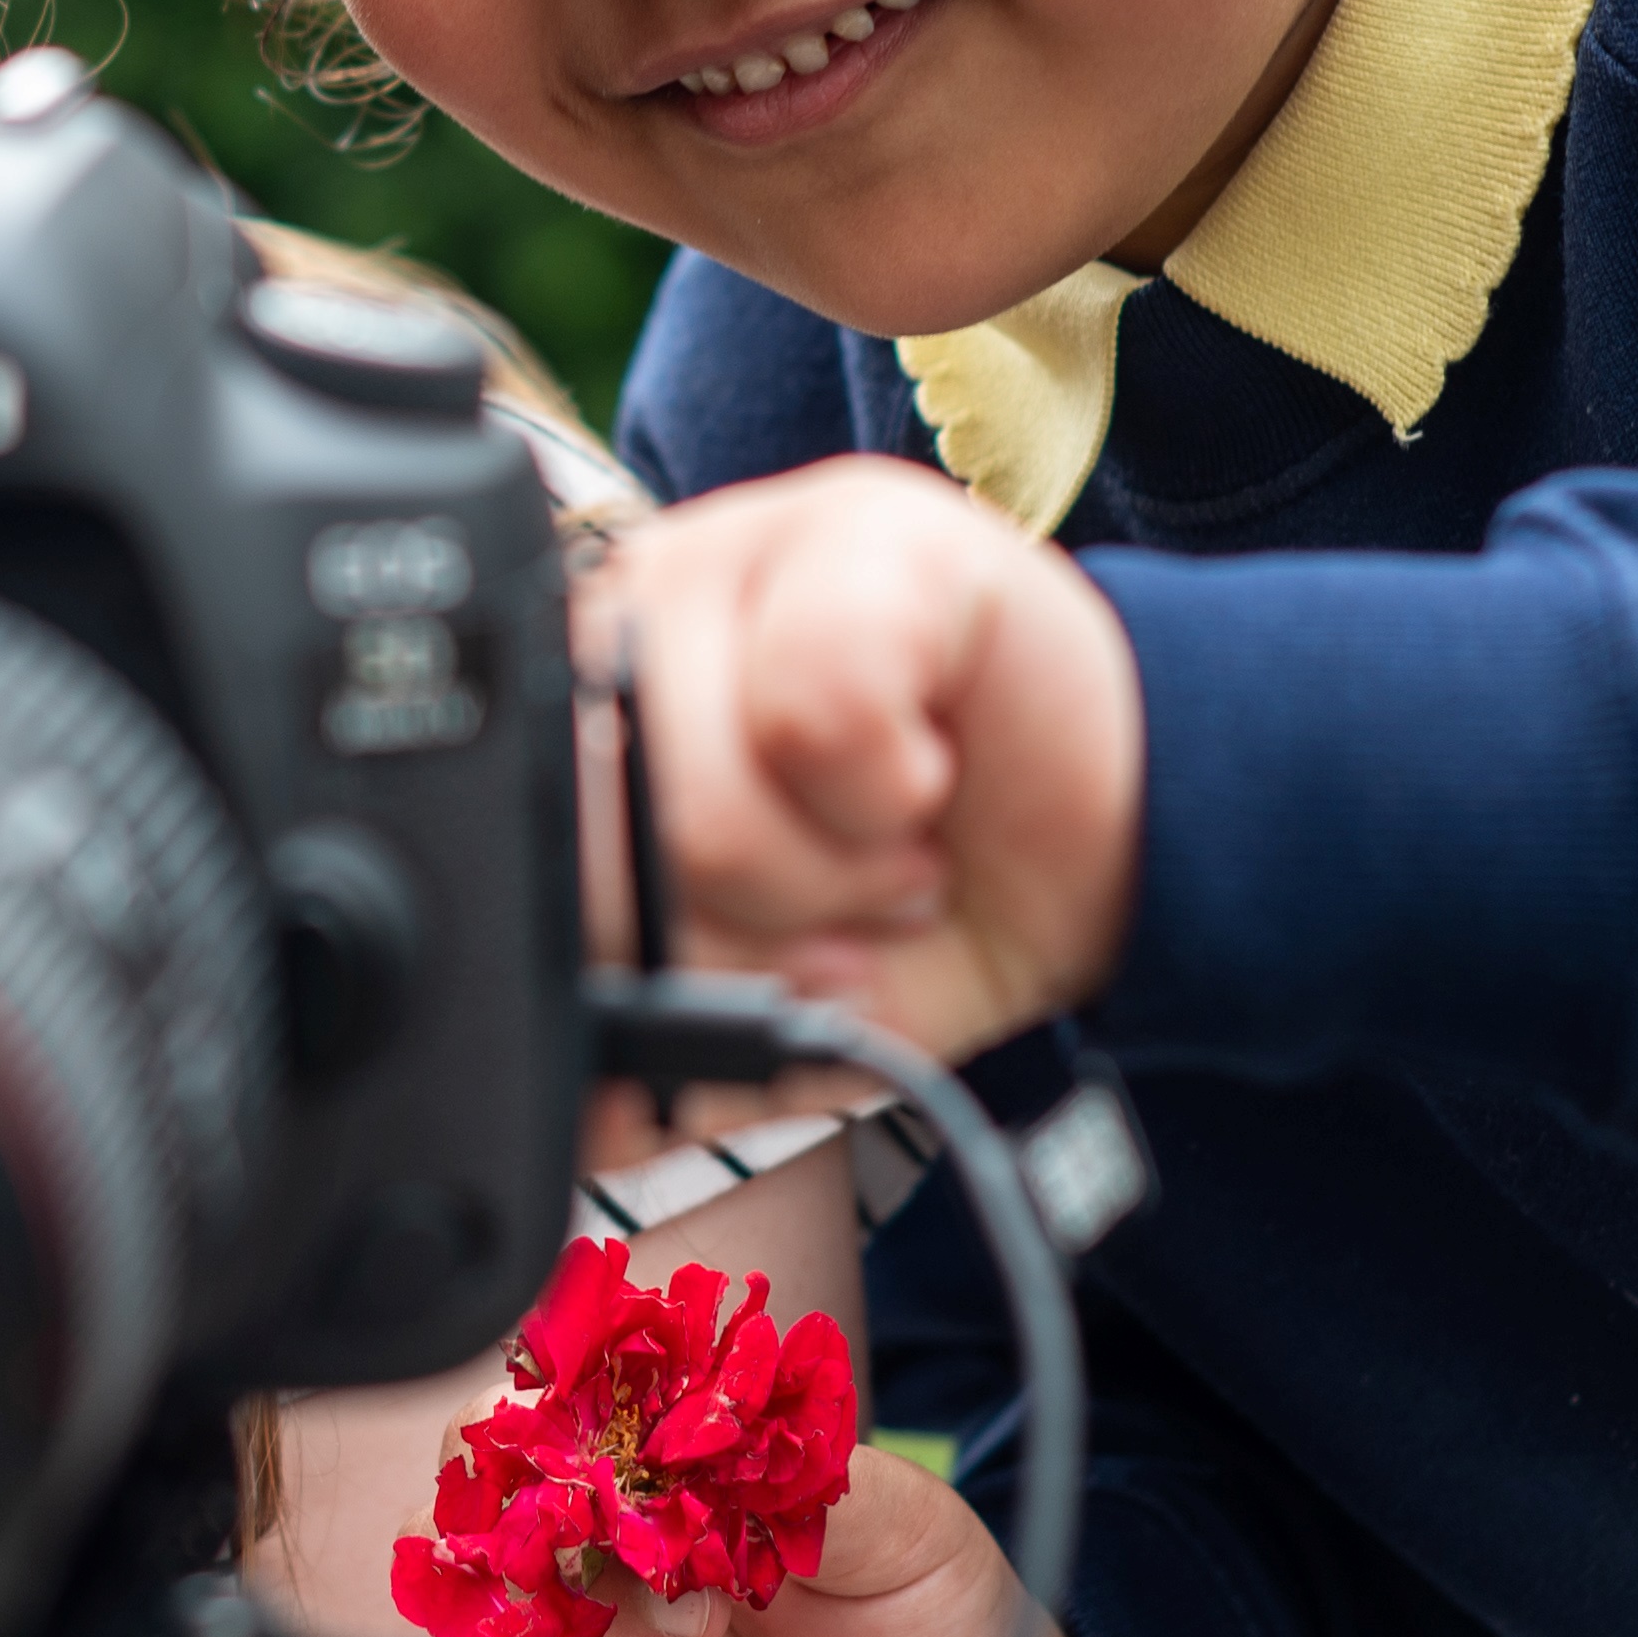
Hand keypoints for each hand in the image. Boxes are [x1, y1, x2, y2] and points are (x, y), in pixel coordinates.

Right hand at [453, 1445, 1086, 1636]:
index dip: (524, 1466)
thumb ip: (789, 1473)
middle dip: (584, 1597)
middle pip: (480, 1584)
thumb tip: (692, 1442)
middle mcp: (586, 1609)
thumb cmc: (930, 1626)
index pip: (503, 1456)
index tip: (615, 1488)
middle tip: (707, 1616)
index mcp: (635, 1505)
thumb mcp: (898, 1524)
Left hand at [592, 458, 1143, 1056]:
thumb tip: (595, 1110)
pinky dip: (889, 791)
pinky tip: (923, 772)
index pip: (513, 870)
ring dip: (826, 876)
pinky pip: (815, 706)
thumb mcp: (780, 1001)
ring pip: (694, 794)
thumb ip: (669, 1045)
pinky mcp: (860, 527)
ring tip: (887, 845)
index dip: (627, 969)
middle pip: (596, 849)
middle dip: (742, 936)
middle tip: (838, 908)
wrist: (1124, 843)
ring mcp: (736, 549)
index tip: (732, 984)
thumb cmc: (933, 906)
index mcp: (573, 727)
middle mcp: (627, 622)